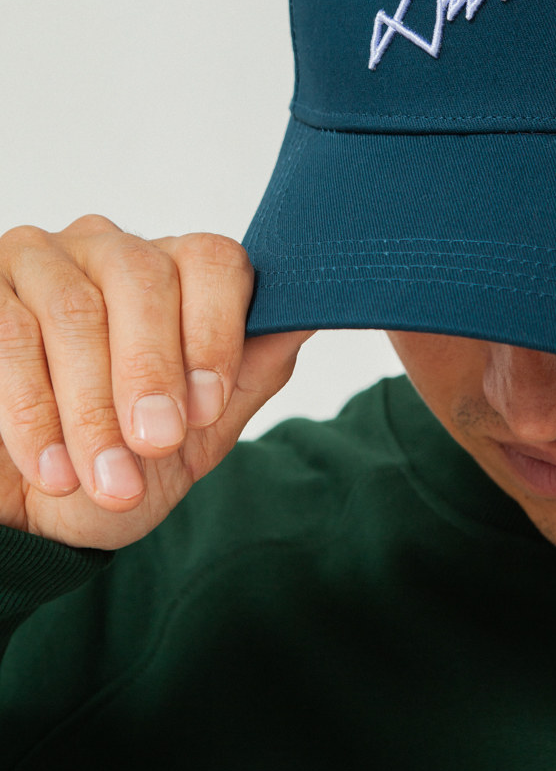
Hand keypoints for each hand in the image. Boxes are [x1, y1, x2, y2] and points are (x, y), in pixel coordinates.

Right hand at [0, 215, 309, 548]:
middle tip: (155, 445)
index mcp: (175, 272)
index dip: (214, 333)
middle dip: (150, 373)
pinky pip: (7, 332)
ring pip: (73, 310)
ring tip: (103, 480)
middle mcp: (109, 250)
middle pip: (143, 279)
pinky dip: (30, 410)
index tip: (206, 410)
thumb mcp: (197, 438)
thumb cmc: (116, 469)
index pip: (214, 261)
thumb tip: (310, 314)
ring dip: (89, 408)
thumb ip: (249, 375)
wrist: (27, 521)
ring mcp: (38, 261)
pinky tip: (50, 467)